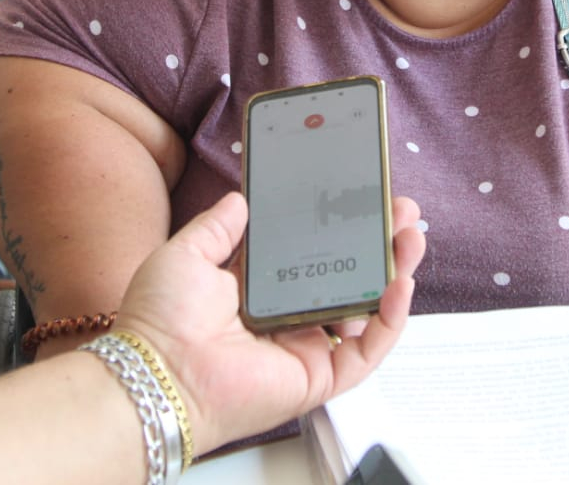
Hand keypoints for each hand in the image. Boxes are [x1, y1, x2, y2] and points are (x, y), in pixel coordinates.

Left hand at [118, 192, 426, 455]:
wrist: (158, 372)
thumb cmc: (161, 320)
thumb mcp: (187, 254)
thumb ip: (218, 226)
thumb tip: (239, 198)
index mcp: (261, 288)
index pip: (316, 251)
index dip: (343, 224)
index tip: (364, 195)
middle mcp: (290, 316)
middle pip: (351, 276)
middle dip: (381, 243)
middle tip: (402, 212)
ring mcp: (309, 345)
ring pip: (368, 310)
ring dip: (395, 273)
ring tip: (410, 237)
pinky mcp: (320, 375)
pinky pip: (368, 351)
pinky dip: (390, 320)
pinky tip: (399, 285)